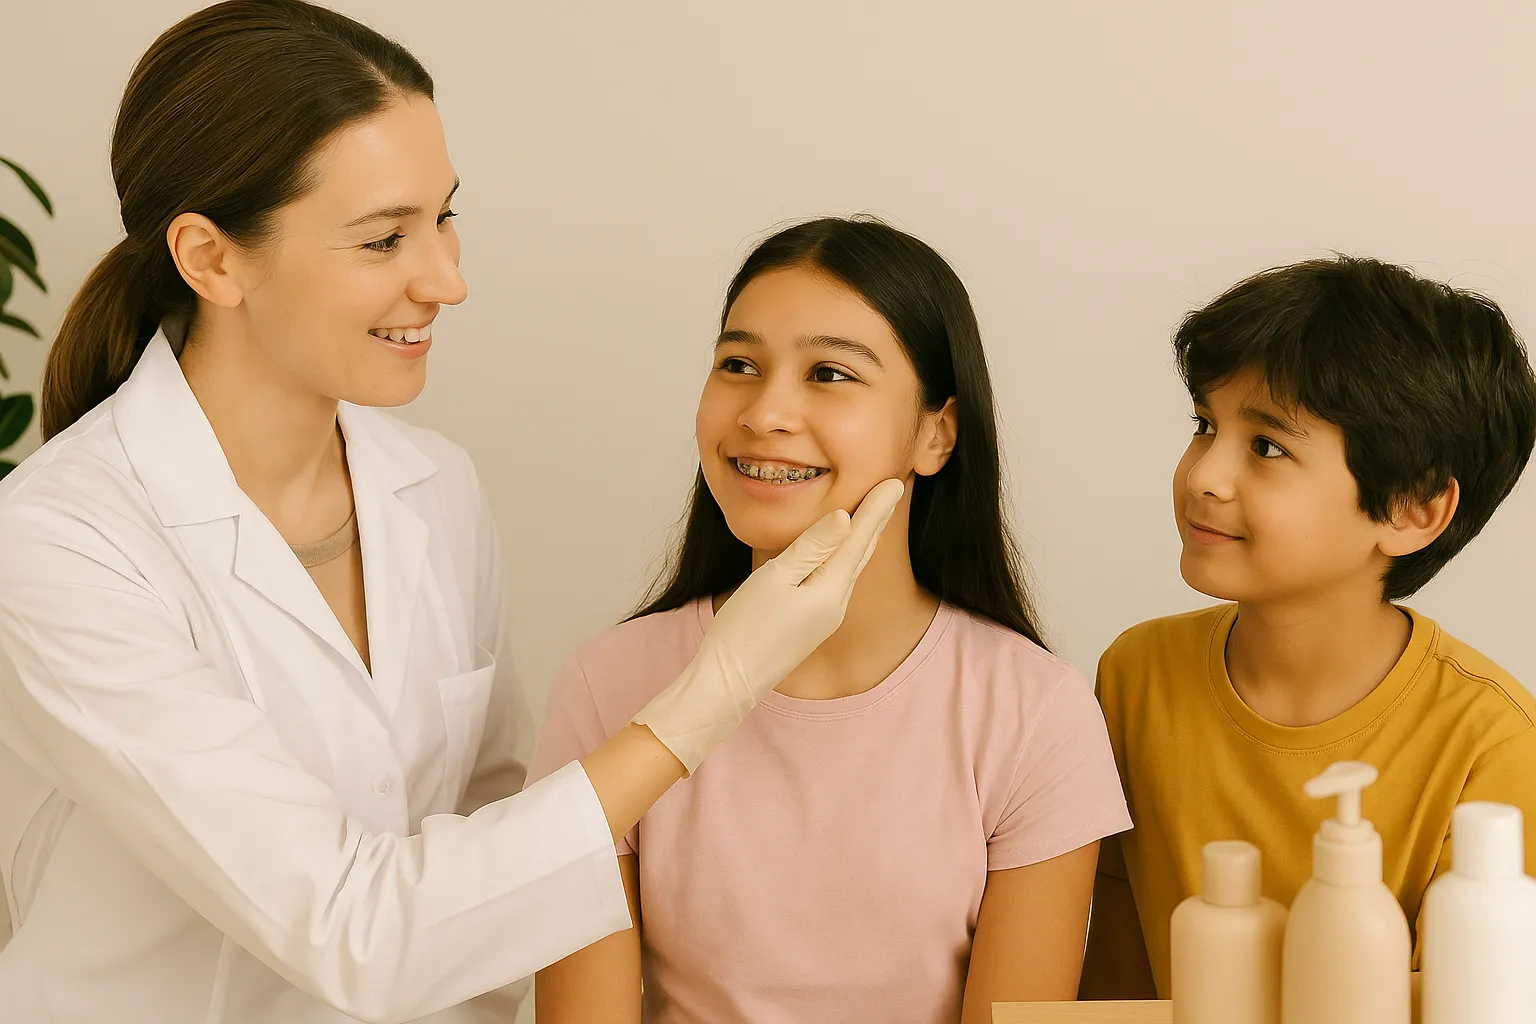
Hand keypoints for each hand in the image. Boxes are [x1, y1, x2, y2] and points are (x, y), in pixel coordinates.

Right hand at [632, 478, 904, 771]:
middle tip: (893, 489)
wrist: (730, 682)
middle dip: (876, 520)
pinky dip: (846, 558)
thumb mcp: (775, 579)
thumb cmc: (745, 629)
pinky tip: (841, 554)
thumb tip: (845, 518)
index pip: (858, 538)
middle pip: (861, 553)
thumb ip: (811, 548)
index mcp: (830, 590)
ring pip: (850, 568)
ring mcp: (825, 618)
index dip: (876, 508)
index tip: (895, 481)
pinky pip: (837, 582)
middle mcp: (836, 605)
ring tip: (873, 515)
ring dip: (863, 539)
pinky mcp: (811, 625)